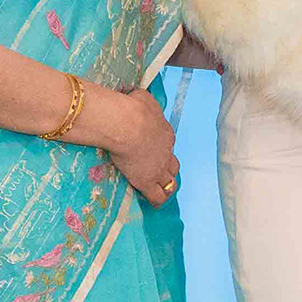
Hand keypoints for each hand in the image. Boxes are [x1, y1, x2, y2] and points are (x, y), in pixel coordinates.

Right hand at [93, 87, 180, 206]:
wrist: (127, 124)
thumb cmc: (133, 108)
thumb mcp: (143, 98)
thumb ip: (144, 102)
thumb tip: (138, 98)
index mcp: (166, 133)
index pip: (167, 142)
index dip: (160, 147)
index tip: (150, 147)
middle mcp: (166, 152)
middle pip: (173, 165)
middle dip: (168, 168)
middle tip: (158, 171)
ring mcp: (158, 169)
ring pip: (170, 183)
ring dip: (166, 186)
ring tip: (160, 189)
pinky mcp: (147, 181)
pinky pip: (157, 196)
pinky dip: (157, 200)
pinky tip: (153, 203)